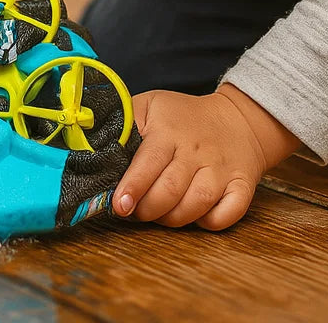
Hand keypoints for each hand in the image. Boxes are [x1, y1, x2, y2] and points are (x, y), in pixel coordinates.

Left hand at [112, 84, 300, 229]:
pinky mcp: (241, 185)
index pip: (149, 161)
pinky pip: (228, 212)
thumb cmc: (181, 117)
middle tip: (136, 210)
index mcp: (169, 130)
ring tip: (161, 213)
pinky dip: (211, 222)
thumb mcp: (149, 106)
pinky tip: (197, 215)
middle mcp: (197, 150)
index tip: (119, 205)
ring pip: (197, 204)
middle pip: (171, 190)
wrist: (236, 118)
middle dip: (148, 209)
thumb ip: (121, 124)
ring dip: (174, 218)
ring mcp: (221, 168)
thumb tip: (85, 144)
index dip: (133, 186)